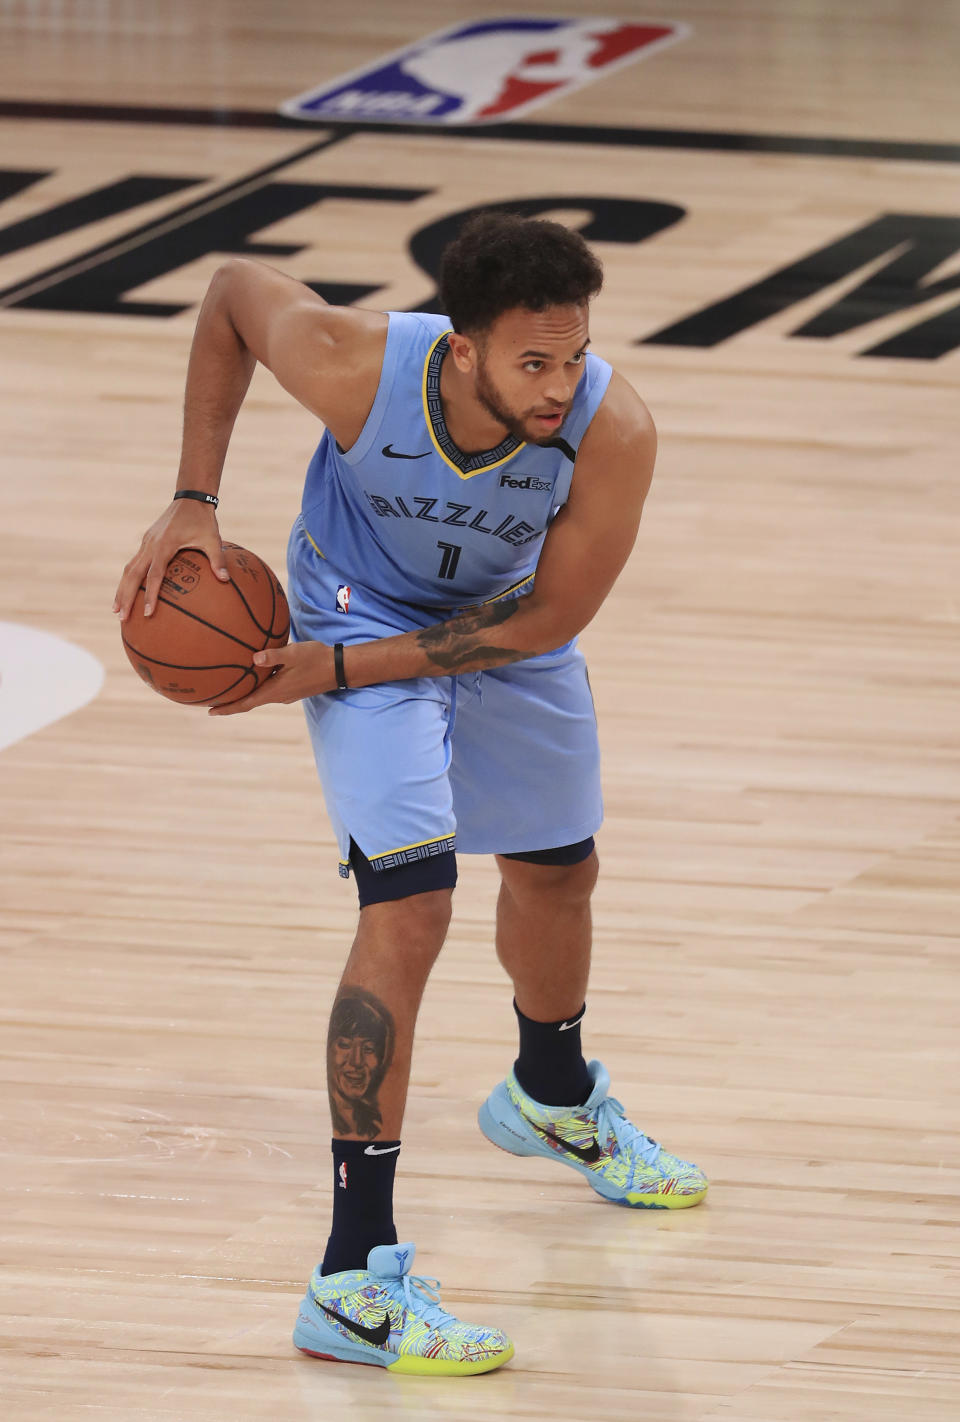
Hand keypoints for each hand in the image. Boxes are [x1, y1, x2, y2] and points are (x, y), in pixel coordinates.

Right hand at [113, 499, 227, 620]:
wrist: (191, 498)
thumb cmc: (203, 519)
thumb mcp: (213, 539)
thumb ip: (217, 559)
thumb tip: (225, 580)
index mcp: (164, 545)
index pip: (154, 576)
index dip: (150, 595)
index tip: (147, 613)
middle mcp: (150, 545)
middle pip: (132, 575)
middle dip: (125, 597)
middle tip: (121, 618)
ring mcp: (146, 543)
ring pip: (128, 569)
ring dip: (121, 589)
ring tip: (116, 610)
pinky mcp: (147, 542)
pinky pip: (134, 563)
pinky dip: (128, 578)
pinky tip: (127, 591)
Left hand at [208, 641, 335, 715]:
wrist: (340, 668)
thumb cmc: (317, 658)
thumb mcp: (294, 653)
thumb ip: (273, 655)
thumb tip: (253, 657)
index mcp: (275, 691)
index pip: (246, 704)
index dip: (227, 709)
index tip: (210, 712)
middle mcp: (279, 696)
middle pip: (250, 702)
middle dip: (232, 702)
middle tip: (213, 700)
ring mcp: (287, 694)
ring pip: (261, 695)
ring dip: (246, 694)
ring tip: (231, 687)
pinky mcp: (293, 689)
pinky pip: (271, 689)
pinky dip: (259, 686)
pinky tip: (256, 675)